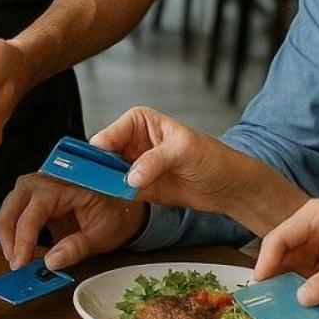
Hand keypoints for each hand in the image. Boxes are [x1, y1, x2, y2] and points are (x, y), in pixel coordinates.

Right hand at [0, 172, 146, 271]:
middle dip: (8, 236)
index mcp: (63, 185)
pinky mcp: (32, 198)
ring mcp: (36, 187)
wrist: (121, 205)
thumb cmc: (114, 215)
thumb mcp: (101, 234)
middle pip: (12, 206)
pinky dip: (11, 231)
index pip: (34, 210)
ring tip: (17, 259)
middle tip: (15, 264)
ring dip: (7, 235)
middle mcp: (44, 180)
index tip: (20, 262)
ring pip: (7, 209)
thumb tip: (51, 262)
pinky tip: (19, 250)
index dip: (24, 238)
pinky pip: (13, 213)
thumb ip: (76, 248)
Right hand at [89, 106, 250, 212]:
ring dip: (102, 182)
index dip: (101, 146)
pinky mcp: (139, 187)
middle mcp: (134, 142)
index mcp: (140, 121)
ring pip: (107, 172)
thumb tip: (130, 176)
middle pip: (104, 153)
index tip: (92, 161)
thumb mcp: (183, 151)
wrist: (229, 187)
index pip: (111, 132)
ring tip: (97, 189)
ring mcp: (135, 165)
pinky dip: (113, 195)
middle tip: (88, 178)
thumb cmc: (212, 158)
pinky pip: (118, 190)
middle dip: (96, 166)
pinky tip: (110, 197)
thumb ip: (154, 161)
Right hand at [253, 199, 318, 318]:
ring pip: (282, 271)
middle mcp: (306, 232)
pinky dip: (293, 296)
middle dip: (271, 277)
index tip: (260, 283)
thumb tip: (302, 297)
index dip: (267, 259)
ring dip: (280, 289)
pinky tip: (292, 307)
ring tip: (274, 307)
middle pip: (277, 254)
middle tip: (262, 301)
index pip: (281, 237)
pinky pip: (296, 283)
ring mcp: (308, 251)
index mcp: (316, 217)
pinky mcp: (312, 268)